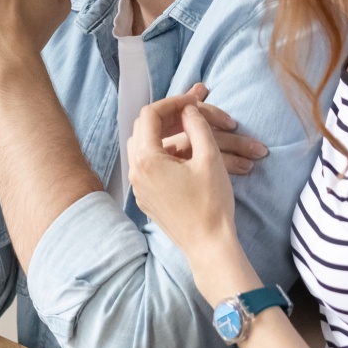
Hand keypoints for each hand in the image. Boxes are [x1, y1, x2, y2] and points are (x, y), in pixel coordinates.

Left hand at [126, 98, 242, 277]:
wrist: (209, 245)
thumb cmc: (211, 203)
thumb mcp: (209, 158)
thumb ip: (196, 126)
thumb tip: (188, 108)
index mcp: (147, 159)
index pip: (151, 115)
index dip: (174, 102)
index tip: (194, 101)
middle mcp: (136, 172)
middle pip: (143, 129)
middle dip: (167, 116)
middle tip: (191, 111)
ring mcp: (139, 187)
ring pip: (143, 147)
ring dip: (163, 134)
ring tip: (188, 128)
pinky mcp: (147, 198)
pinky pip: (148, 166)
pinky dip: (163, 153)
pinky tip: (184, 154)